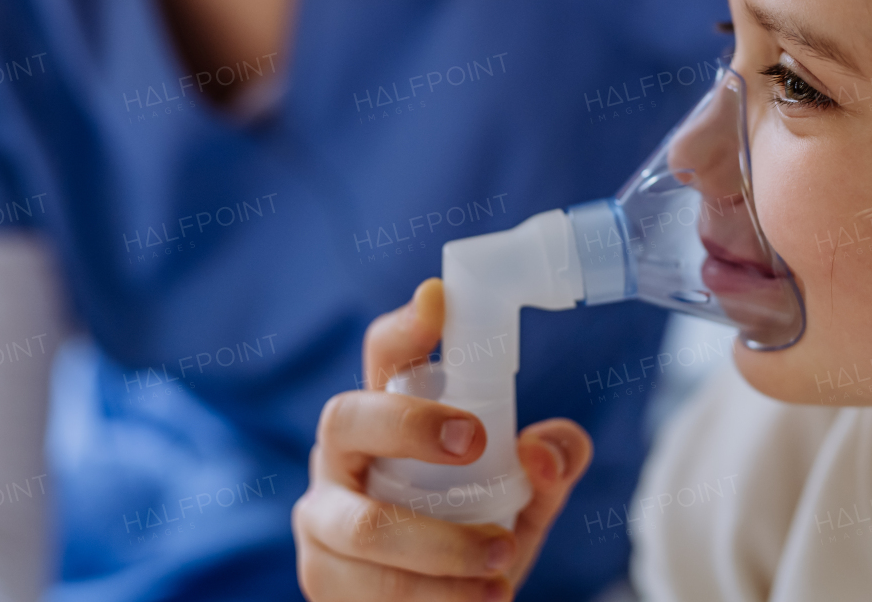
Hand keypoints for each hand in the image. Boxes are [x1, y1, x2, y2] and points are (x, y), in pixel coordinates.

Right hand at [293, 278, 592, 600]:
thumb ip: (551, 466)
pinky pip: (371, 589)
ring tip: (503, 559)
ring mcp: (322, 516)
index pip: (385, 354)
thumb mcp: (525, 498)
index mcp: (388, 414)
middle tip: (476, 443)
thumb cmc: (476, 533)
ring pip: (367, 524)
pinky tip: (480, 599)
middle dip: (410, 425)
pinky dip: (436, 597)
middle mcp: (342, 455)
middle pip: (347, 417)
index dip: (407, 324)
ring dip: (444, 545)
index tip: (440, 299)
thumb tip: (544, 448)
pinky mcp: (321, 578)